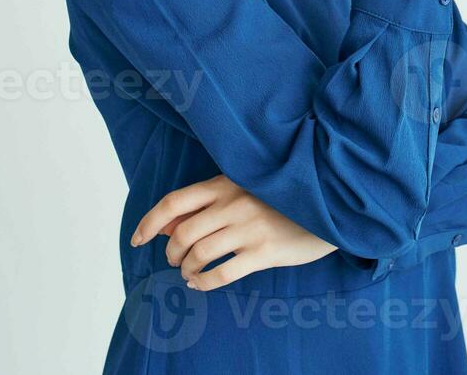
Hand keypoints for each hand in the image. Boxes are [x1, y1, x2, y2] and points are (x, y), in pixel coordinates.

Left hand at [131, 174, 338, 290]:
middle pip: (183, 232)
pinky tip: (200, 283)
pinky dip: (203, 283)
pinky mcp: (265, 251)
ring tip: (188, 272)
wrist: (329, 203)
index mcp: (226, 182)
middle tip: (173, 260)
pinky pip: (222, 273)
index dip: (149, 222)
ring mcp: (250, 227)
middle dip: (170, 252)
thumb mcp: (244, 190)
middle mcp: (235, 203)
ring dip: (186, 268)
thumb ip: (207, 203)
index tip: (137, 238)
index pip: (174, 202)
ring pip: (199, 254)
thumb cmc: (281, 197)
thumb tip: (166, 225)